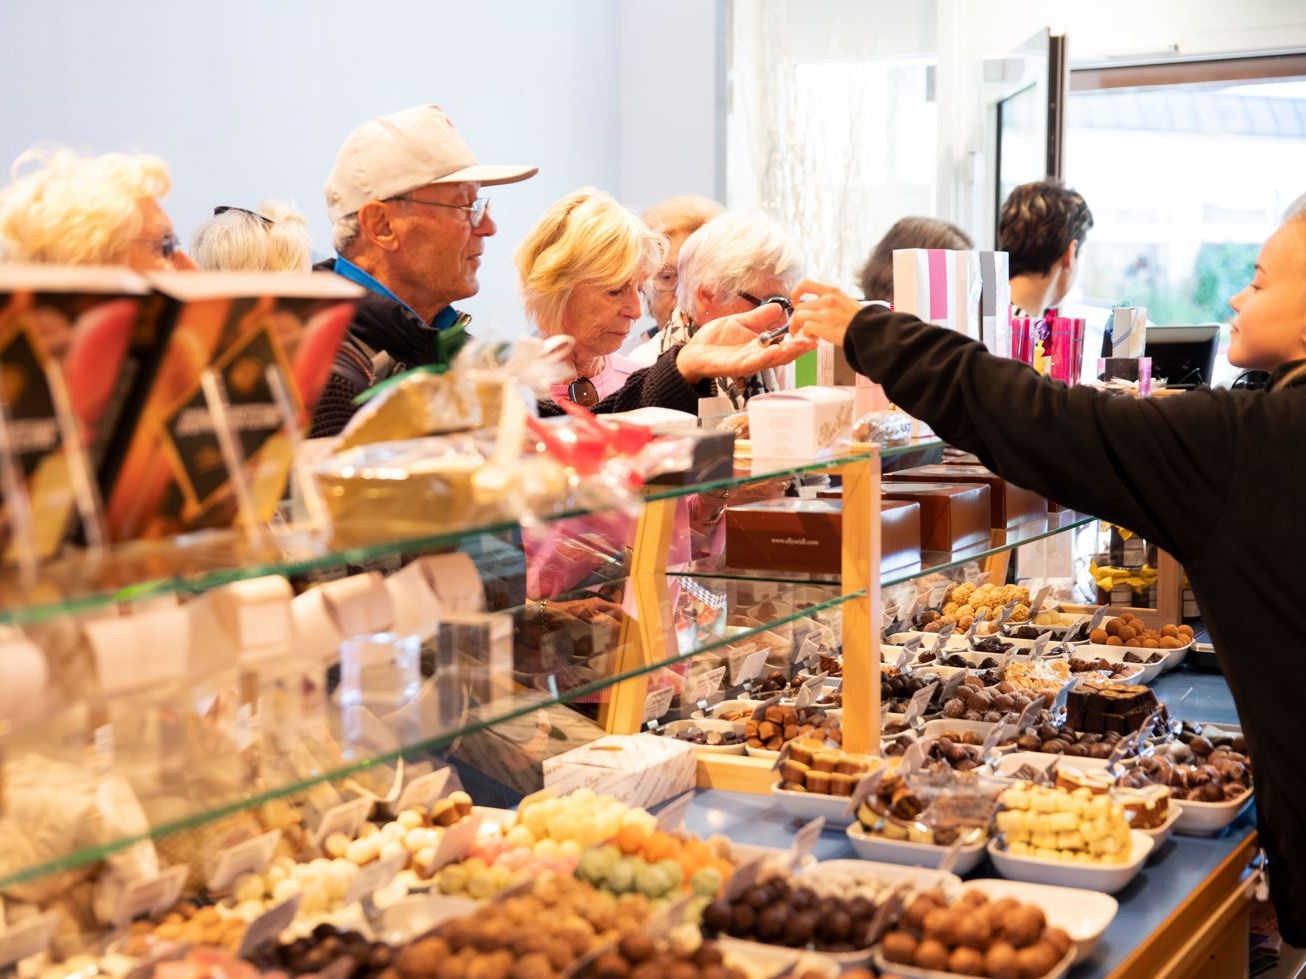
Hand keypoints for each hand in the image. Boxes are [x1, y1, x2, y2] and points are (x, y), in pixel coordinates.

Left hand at [674, 304, 816, 383]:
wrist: (693, 351)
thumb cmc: (715, 339)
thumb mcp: (741, 322)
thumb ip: (760, 317)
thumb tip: (779, 307)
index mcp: (760, 346)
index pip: (784, 344)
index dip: (798, 339)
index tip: (812, 331)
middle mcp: (758, 356)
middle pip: (783, 355)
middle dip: (799, 348)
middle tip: (814, 340)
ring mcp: (748, 363)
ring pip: (772, 360)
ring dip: (788, 353)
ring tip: (802, 345)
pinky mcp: (735, 367)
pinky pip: (753, 362)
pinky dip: (766, 357)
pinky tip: (776, 351)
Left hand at [789, 279, 862, 347]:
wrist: (871, 330)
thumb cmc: (859, 318)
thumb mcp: (844, 300)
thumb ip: (828, 300)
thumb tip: (813, 306)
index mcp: (832, 290)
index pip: (805, 283)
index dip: (795, 292)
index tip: (796, 302)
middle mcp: (828, 300)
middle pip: (799, 306)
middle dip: (795, 318)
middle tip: (797, 326)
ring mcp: (827, 313)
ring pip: (799, 317)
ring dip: (797, 327)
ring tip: (802, 334)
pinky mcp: (826, 327)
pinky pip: (806, 328)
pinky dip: (806, 334)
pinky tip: (813, 338)